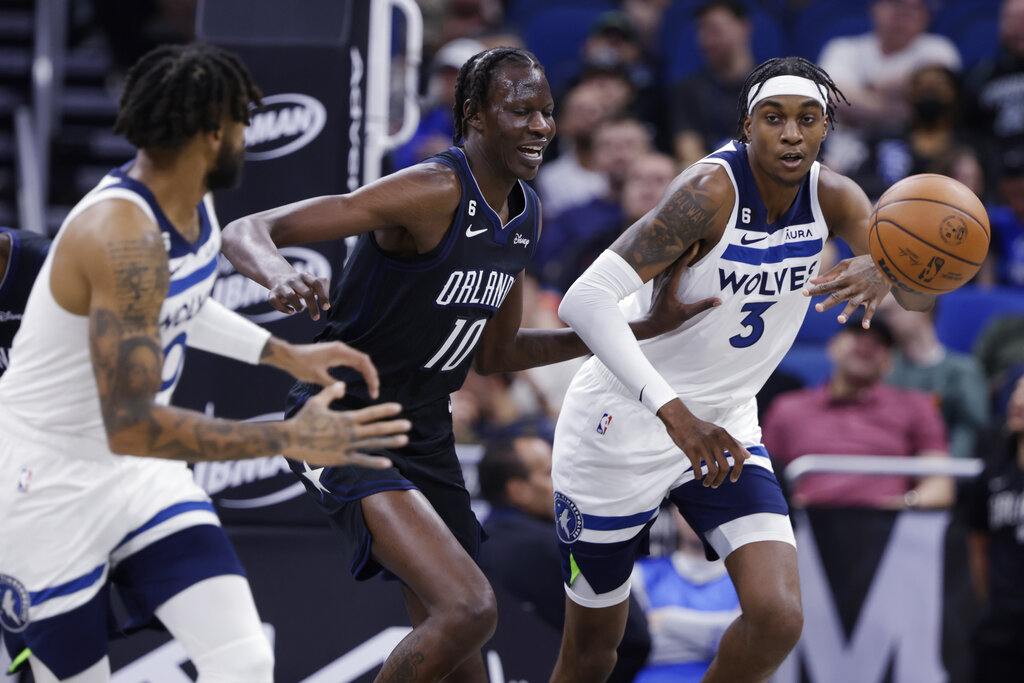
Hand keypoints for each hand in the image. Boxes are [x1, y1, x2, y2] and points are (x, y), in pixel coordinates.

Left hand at [263, 338, 379, 398]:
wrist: (287, 356)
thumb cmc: (300, 365)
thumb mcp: (316, 377)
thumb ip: (331, 385)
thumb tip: (344, 391)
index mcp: (339, 352)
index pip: (363, 362)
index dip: (371, 376)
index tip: (374, 389)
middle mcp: (341, 349)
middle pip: (364, 361)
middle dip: (372, 376)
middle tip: (375, 392)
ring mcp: (338, 350)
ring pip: (359, 361)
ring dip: (366, 373)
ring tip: (371, 387)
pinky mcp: (334, 354)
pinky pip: (351, 361)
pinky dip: (359, 370)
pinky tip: (362, 379)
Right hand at [268, 271, 330, 320]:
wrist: (279, 278)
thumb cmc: (302, 285)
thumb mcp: (313, 283)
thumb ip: (323, 290)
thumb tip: (327, 305)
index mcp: (305, 276)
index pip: (317, 283)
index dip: (323, 296)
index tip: (325, 308)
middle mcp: (293, 280)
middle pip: (306, 292)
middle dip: (313, 306)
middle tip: (316, 318)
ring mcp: (282, 286)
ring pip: (290, 295)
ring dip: (297, 305)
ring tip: (301, 310)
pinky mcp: (272, 293)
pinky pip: (275, 301)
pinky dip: (283, 308)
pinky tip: (291, 311)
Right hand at [287, 382, 409, 466]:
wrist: (290, 439)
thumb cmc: (303, 420)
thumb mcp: (317, 402)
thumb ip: (332, 392)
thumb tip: (344, 384)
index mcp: (345, 418)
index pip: (370, 413)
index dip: (385, 410)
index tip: (399, 408)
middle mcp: (349, 432)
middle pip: (376, 429)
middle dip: (393, 426)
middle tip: (408, 425)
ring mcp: (346, 447)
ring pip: (372, 444)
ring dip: (389, 442)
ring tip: (404, 440)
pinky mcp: (340, 459)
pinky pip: (360, 461)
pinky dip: (374, 462)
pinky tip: (388, 462)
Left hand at [642, 244, 720, 337]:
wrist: (651, 324)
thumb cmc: (667, 320)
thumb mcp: (686, 314)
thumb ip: (702, 306)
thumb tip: (718, 301)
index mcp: (670, 285)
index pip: (680, 265)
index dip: (689, 253)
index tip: (697, 243)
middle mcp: (663, 280)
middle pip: (672, 259)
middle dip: (682, 247)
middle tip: (691, 236)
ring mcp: (658, 281)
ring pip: (665, 261)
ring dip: (673, 251)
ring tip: (681, 240)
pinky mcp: (656, 283)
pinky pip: (661, 266)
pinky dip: (666, 259)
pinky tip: (669, 254)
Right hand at [656, 399, 748, 487]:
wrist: (680, 420)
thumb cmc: (701, 428)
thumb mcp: (719, 432)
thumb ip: (734, 443)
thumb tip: (748, 456)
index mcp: (724, 435)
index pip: (739, 456)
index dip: (738, 470)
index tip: (733, 479)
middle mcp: (715, 440)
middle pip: (724, 467)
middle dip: (721, 479)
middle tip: (716, 485)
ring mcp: (703, 445)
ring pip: (712, 470)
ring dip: (710, 481)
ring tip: (707, 484)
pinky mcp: (690, 449)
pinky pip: (698, 468)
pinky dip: (698, 476)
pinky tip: (697, 476)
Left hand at [803, 254, 890, 326]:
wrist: (888, 262)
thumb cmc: (864, 263)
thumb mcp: (846, 264)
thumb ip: (830, 273)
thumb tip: (813, 280)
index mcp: (845, 278)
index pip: (827, 285)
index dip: (815, 290)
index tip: (803, 293)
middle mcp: (854, 287)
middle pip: (838, 296)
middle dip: (828, 303)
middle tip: (817, 308)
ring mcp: (865, 293)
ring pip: (854, 304)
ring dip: (847, 312)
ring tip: (839, 320)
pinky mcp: (875, 298)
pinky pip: (871, 309)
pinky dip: (869, 318)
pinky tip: (865, 327)